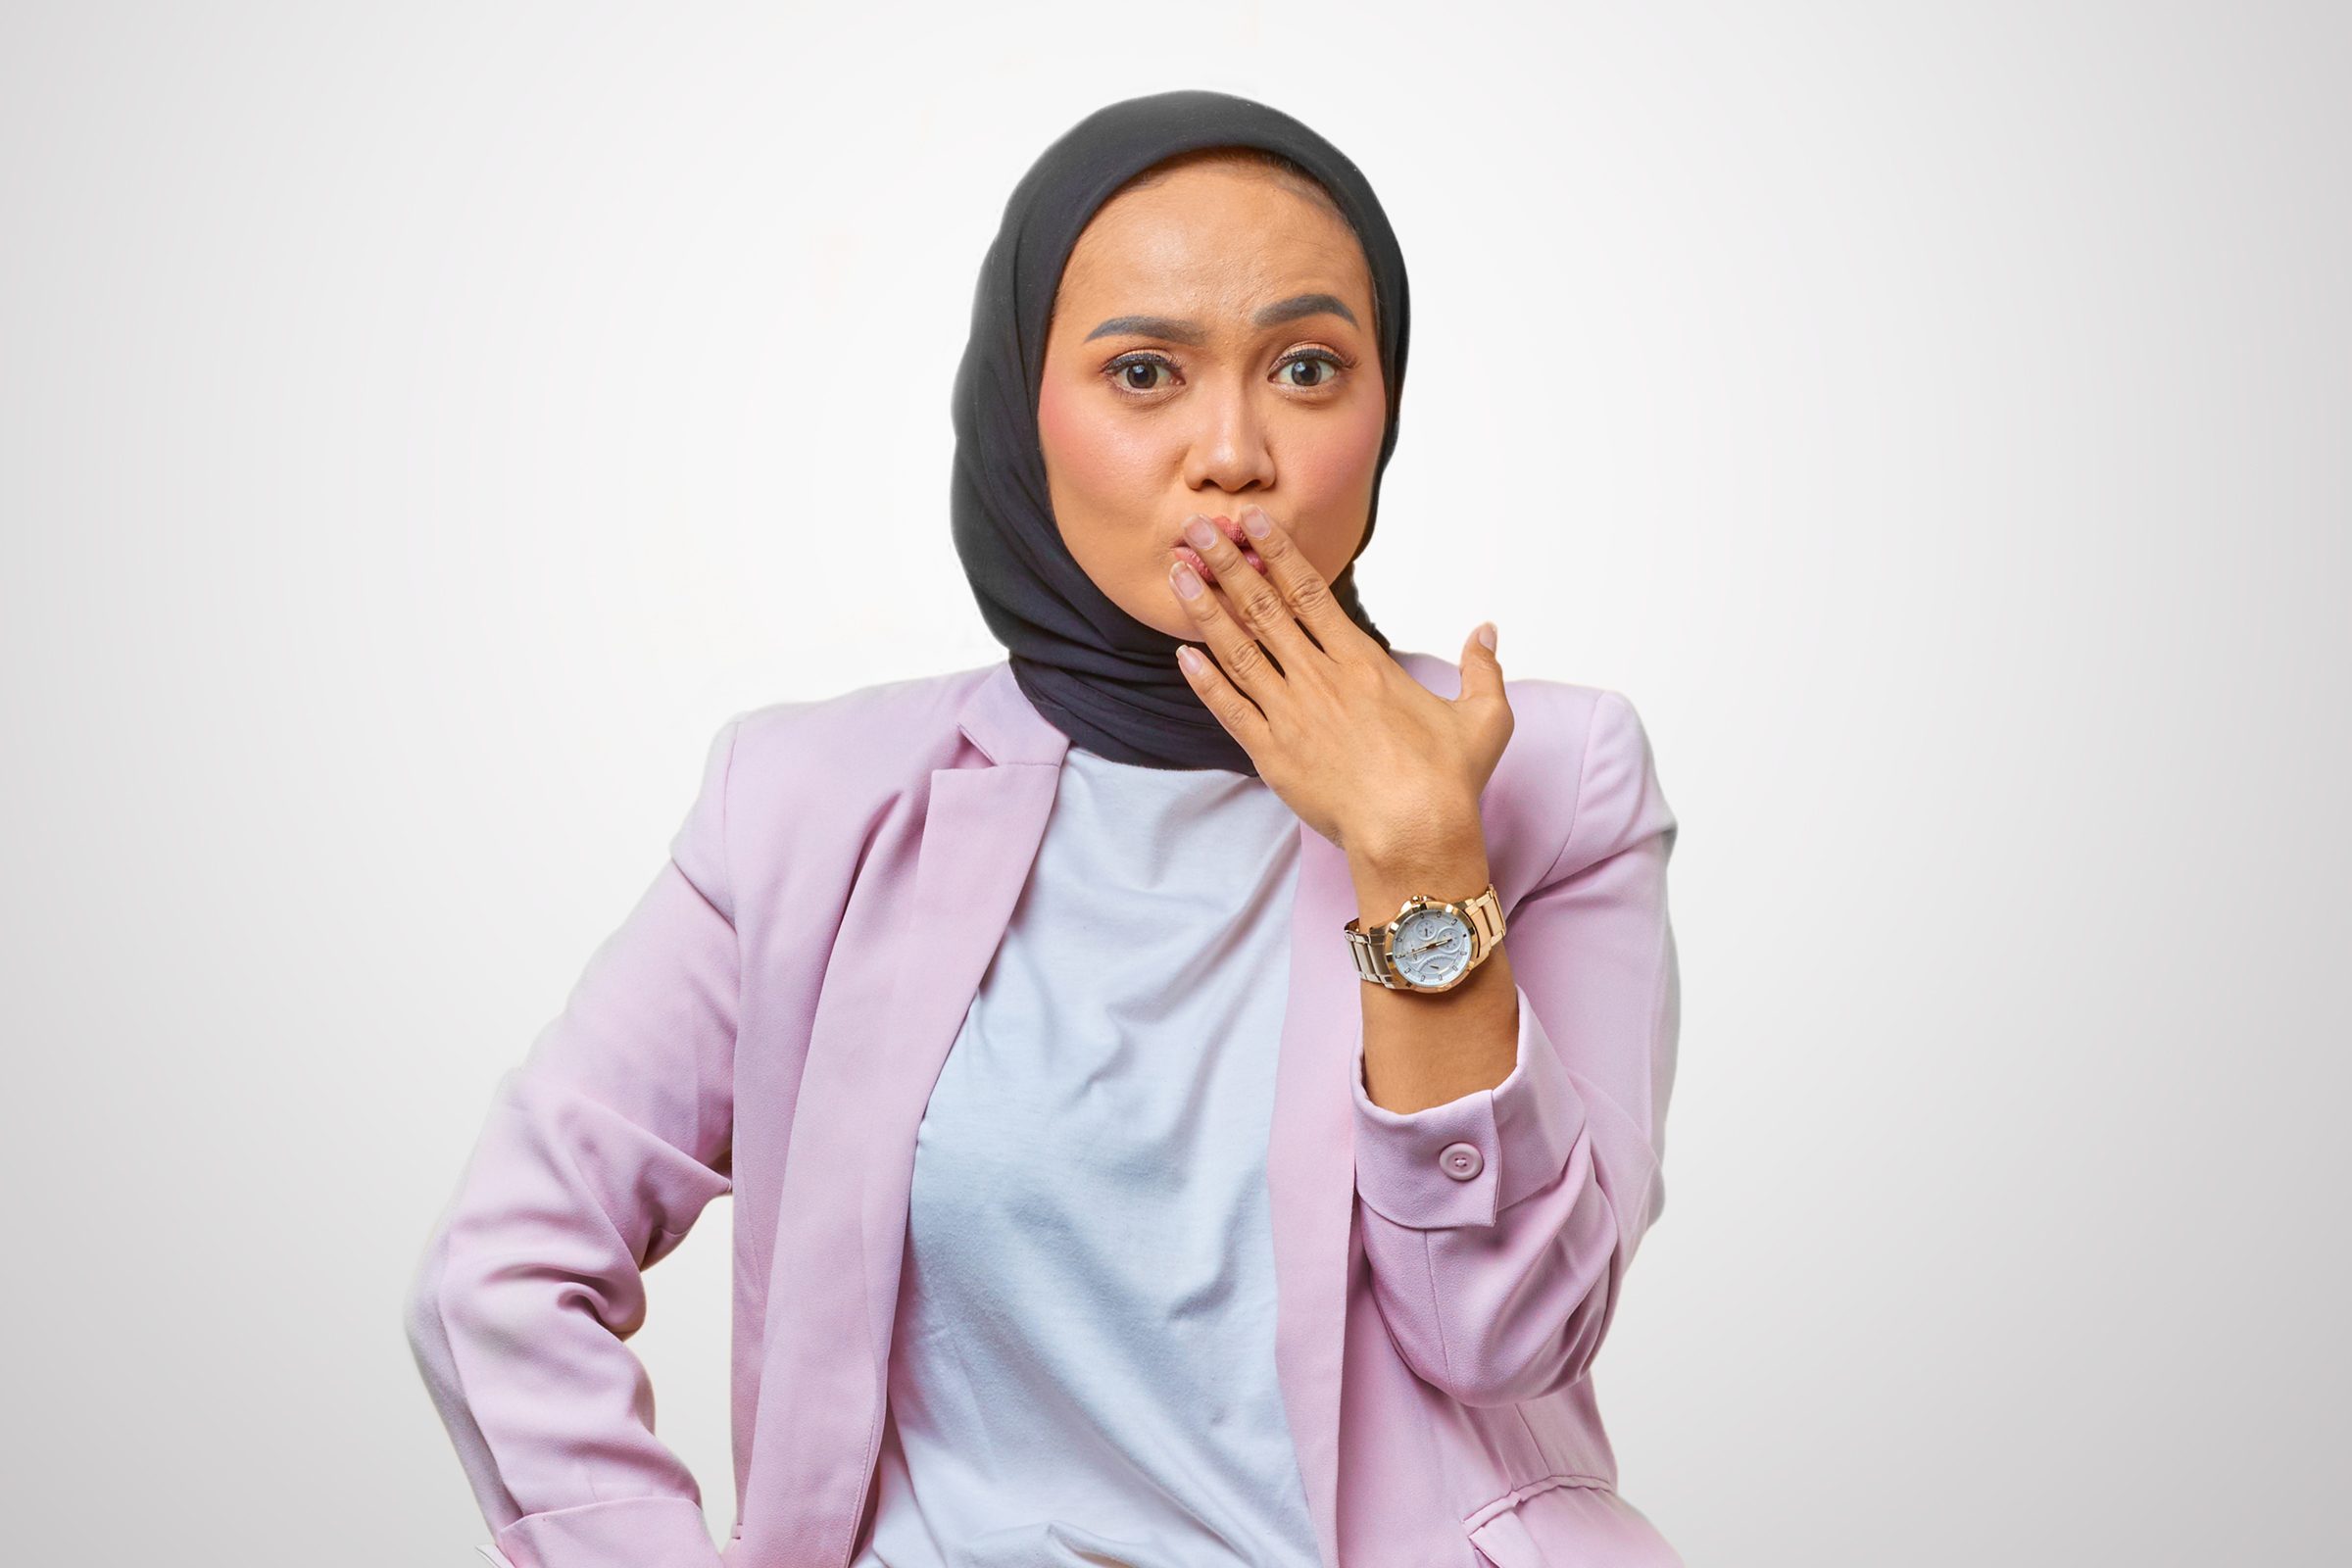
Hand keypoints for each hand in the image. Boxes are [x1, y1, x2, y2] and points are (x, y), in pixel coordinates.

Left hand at [1165, 503, 1512, 861]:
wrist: (1413, 834)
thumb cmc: (1448, 780)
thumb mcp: (1483, 718)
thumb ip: (1482, 669)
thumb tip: (1486, 631)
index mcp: (1363, 664)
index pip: (1311, 593)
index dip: (1279, 553)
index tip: (1254, 522)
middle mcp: (1320, 680)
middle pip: (1264, 608)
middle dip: (1227, 563)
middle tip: (1197, 528)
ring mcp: (1291, 715)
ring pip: (1238, 650)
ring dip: (1205, 609)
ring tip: (1177, 573)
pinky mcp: (1272, 755)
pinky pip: (1229, 708)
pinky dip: (1204, 680)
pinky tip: (1182, 654)